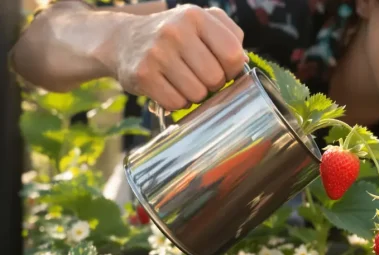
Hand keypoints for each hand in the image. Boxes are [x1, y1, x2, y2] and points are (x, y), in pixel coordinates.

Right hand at [109, 4, 246, 110]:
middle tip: (201, 76)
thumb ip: (230, 36)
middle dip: (213, 84)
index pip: (233, 54)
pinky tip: (170, 87)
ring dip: (195, 95)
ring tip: (184, 81)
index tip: (223, 69)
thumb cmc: (175, 35)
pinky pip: (176, 103)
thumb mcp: (202, 22)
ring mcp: (156, 53)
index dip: (233, 69)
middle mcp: (175, 31)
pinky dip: (177, 102)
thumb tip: (243, 62)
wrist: (123, 39)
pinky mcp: (142, 74)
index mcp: (195, 16)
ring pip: (197, 94)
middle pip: (216, 78)